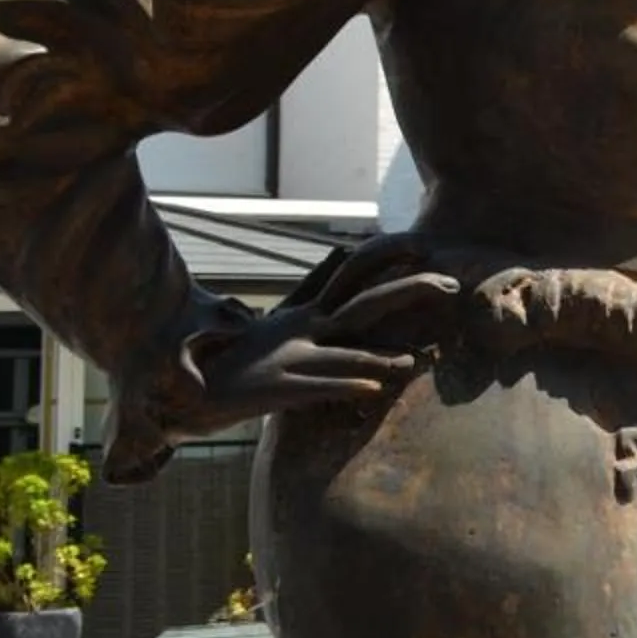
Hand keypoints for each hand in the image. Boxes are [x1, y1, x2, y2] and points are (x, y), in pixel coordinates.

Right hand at [169, 272, 459, 437]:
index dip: (389, 263)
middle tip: (449, 286)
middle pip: (363, 305)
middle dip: (407, 293)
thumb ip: (313, 288)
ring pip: (346, 354)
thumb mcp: (279, 317)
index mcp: (304, 315)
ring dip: (383, 356)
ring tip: (417, 360)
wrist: (187, 387)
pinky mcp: (275, 389)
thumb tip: (344, 253)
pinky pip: (318, 387)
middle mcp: (301, 330)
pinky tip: (374, 389)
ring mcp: (288, 358)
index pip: (353, 281)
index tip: (426, 248)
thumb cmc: (238, 353)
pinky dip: (346, 385)